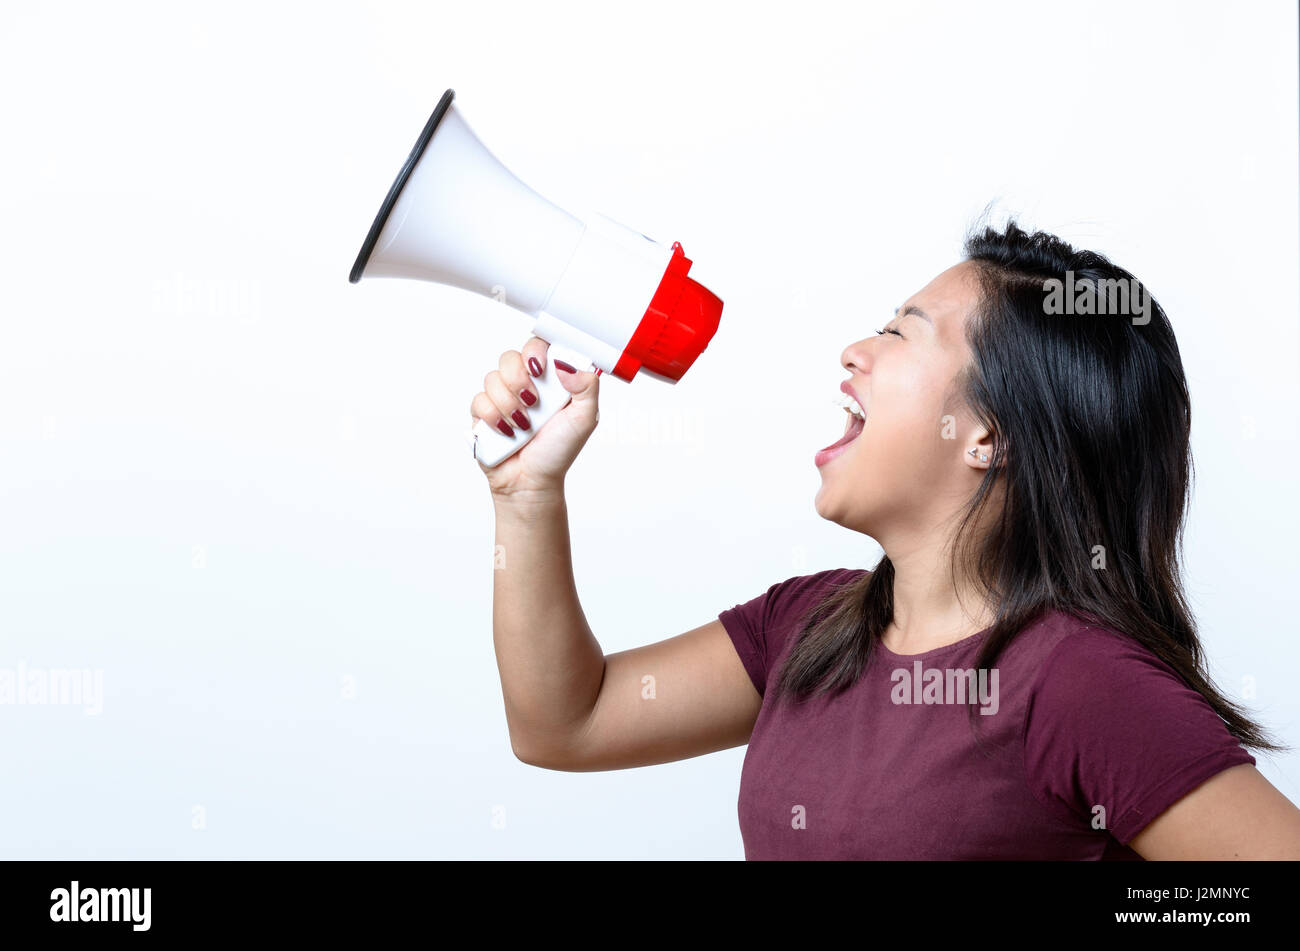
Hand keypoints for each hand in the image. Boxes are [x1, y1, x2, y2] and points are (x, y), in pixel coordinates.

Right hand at [470, 336, 599, 497]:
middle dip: (519, 380)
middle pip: (510, 357)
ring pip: (492, 378)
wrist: (531, 482)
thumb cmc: (558, 451)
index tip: (539, 368)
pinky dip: (493, 418)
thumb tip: (565, 363)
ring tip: (523, 425)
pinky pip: (479, 400)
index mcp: (551, 380)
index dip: (535, 351)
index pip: (538, 346)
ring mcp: (502, 396)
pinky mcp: (483, 413)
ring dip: (509, 404)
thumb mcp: (585, 419)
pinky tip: (507, 432)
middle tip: (533, 403)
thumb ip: (587, 386)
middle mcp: (525, 384)